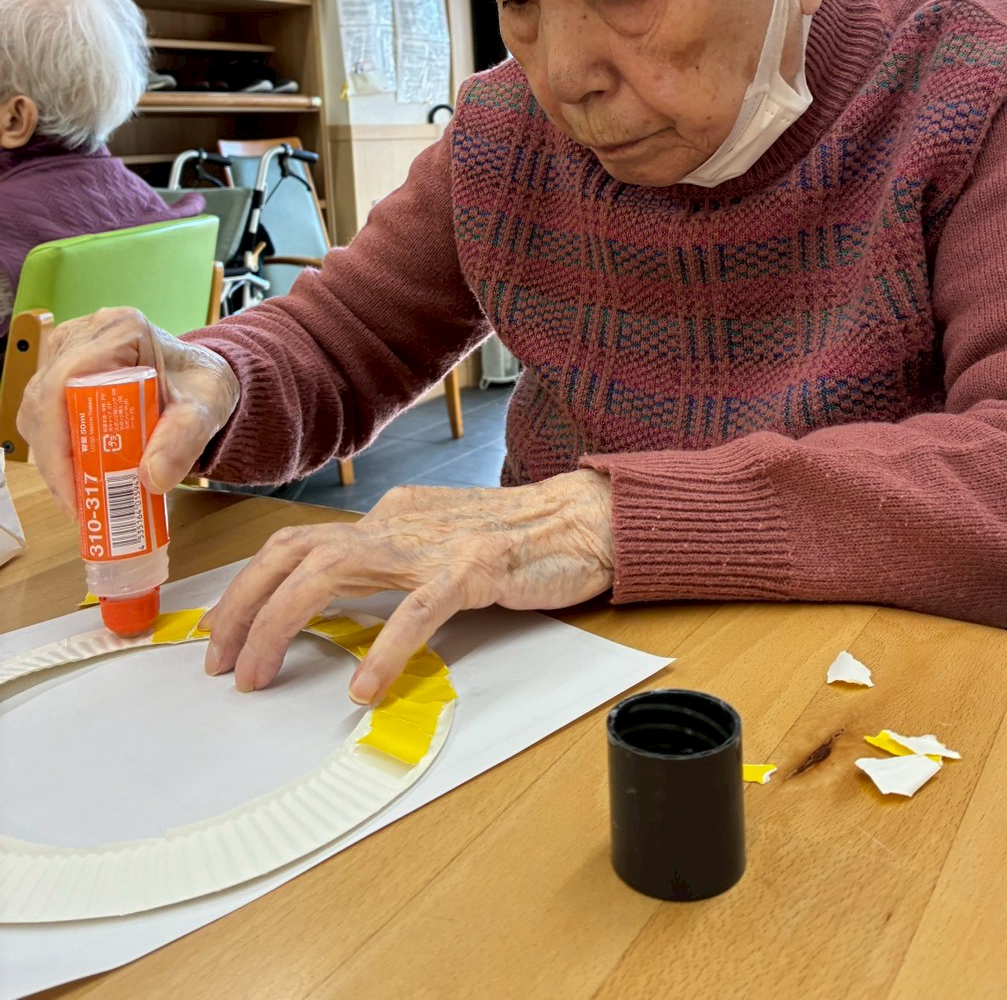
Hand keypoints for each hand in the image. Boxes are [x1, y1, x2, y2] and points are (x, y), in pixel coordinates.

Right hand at [17, 307, 239, 515]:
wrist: (201, 377)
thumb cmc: (201, 384)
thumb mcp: (205, 410)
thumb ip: (184, 441)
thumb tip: (151, 479)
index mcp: (118, 331)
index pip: (64, 384)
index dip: (58, 443)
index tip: (76, 490)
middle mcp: (83, 335)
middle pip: (43, 402)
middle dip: (55, 460)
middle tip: (79, 504)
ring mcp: (67, 353)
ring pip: (37, 413)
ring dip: (54, 461)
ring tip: (81, 498)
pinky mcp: (62, 373)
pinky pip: (45, 418)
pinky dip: (58, 453)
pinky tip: (79, 479)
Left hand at [203, 468, 614, 703]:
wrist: (585, 518)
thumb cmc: (518, 538)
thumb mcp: (437, 540)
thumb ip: (389, 559)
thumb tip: (336, 591)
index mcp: (389, 517)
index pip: (298, 543)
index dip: (249, 585)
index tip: (222, 632)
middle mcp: (399, 523)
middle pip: (296, 552)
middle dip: (245, 605)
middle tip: (221, 662)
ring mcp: (434, 543)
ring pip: (333, 572)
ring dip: (284, 624)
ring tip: (262, 676)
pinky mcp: (474, 567)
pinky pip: (416, 611)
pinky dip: (383, 650)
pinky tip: (364, 688)